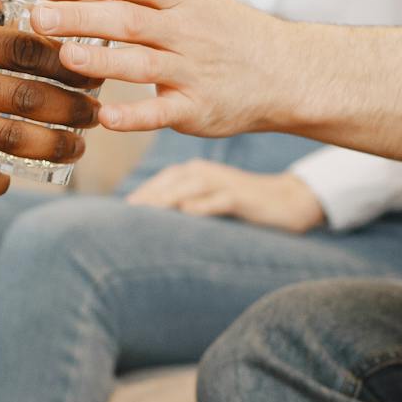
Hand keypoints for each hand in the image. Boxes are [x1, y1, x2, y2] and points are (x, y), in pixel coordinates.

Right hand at [0, 14, 101, 195]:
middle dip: (75, 107)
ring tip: (76, 147)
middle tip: (98, 112)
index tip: (91, 66)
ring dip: (56, 146)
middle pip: (31, 95)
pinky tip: (11, 178)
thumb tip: (15, 32)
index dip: (69, 59)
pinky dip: (1, 181)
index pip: (25, 45)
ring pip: (14, 139)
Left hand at [31, 0, 401, 169]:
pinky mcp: (199, 109)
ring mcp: (194, 70)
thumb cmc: (227, 34)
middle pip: (127, 19)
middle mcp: (187, 30)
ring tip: (62, 56)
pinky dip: (132, 116)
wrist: (286, 73)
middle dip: (78, 16)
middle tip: (37, 18)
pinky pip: (161, 113)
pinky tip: (102, 117)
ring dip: (98, 60)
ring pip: (139, 64)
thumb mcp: (193, 0)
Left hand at [127, 160, 324, 231]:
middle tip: (120, 220)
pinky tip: (187, 215)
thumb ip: (181, 211)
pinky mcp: (240, 195)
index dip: (138, 199)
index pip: (158, 185)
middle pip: (167, 185)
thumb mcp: (207, 205)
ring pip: (187, 190)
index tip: (114, 218)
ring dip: (165, 203)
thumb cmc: (241, 205)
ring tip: (144, 217)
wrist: (287, 201)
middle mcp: (203, 173)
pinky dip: (202, 207)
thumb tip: (150, 228)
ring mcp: (221, 182)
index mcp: (192, 173)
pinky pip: (217, 200)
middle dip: (145, 202)